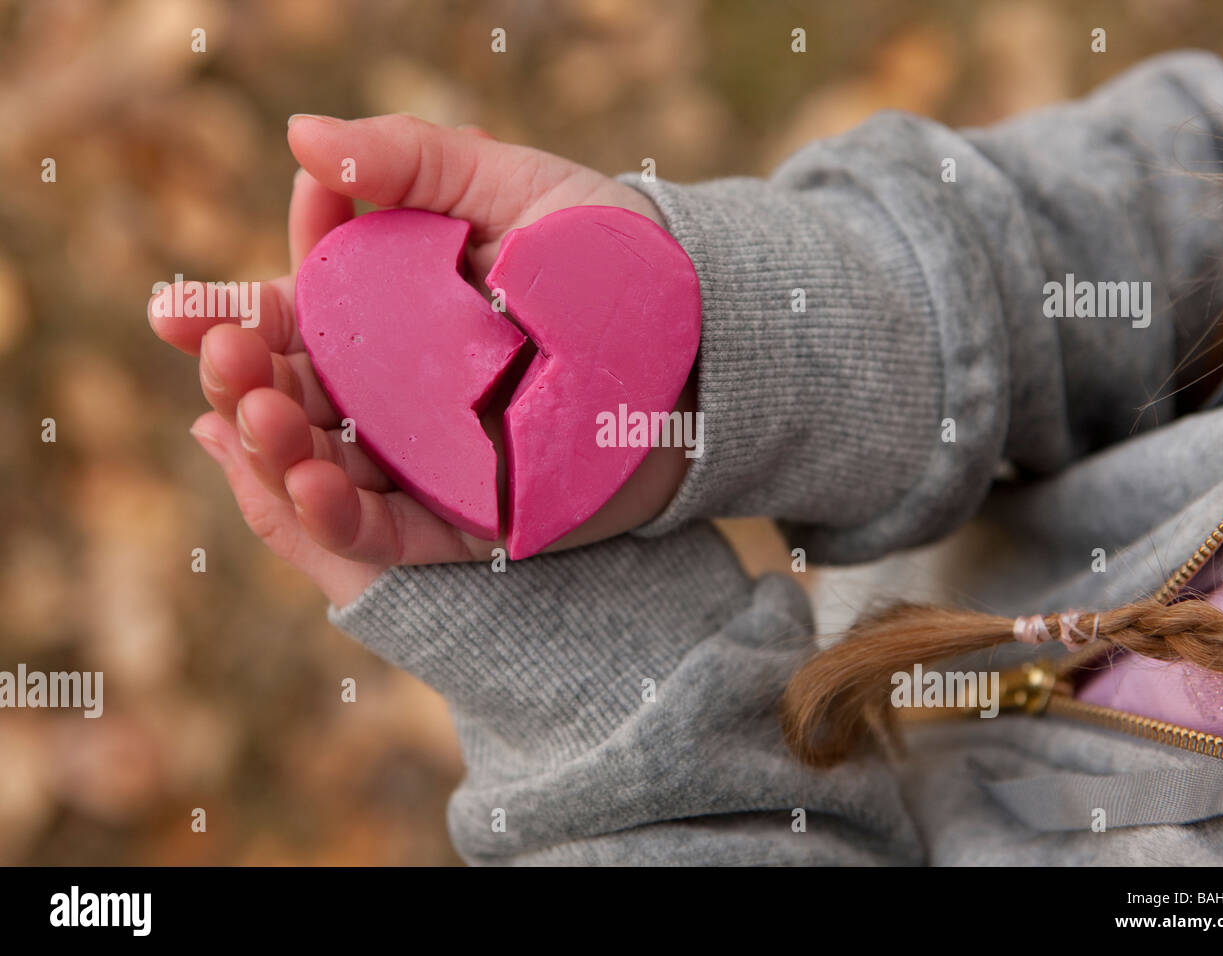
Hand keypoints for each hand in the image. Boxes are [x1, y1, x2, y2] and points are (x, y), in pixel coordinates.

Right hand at [150, 115, 694, 606]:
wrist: (705, 338)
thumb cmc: (613, 254)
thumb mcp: (515, 187)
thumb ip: (415, 160)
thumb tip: (302, 138)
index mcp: (390, 314)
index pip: (292, 318)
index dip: (232, 316)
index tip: (180, 310)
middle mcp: (397, 390)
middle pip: (294, 394)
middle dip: (241, 378)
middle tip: (220, 354)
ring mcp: (429, 457)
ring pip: (325, 464)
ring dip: (274, 446)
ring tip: (252, 412)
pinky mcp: (470, 517)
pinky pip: (386, 529)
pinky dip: (337, 515)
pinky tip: (300, 482)